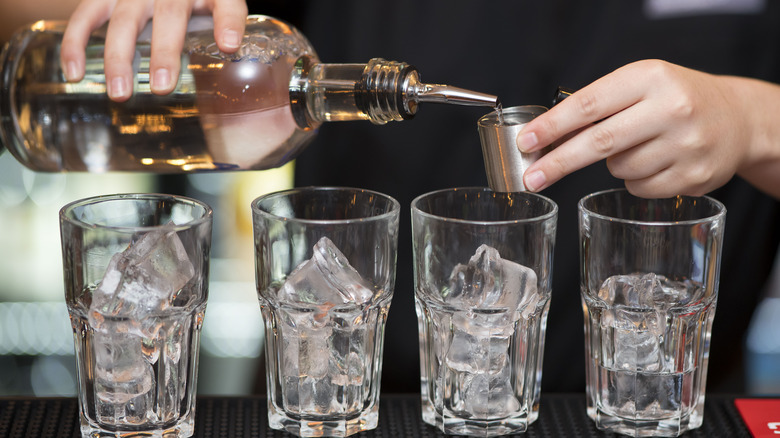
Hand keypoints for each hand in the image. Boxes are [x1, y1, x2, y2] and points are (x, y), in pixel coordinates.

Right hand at [60, 0, 247, 100]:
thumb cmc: (196, 2)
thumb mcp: (216, 10)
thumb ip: (225, 33)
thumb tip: (231, 57)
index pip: (225, 2)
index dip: (228, 22)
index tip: (229, 45)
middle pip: (169, 14)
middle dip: (164, 51)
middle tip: (162, 88)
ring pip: (125, 20)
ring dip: (120, 58)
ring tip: (120, 94)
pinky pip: (86, 16)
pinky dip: (76, 44)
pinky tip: (76, 74)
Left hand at [516, 59, 779, 198]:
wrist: (737, 118)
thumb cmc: (675, 98)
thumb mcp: (640, 85)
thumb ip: (597, 106)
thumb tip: (544, 138)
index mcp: (650, 78)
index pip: (589, 105)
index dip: (552, 126)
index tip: (526, 142)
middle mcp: (671, 108)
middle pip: (599, 143)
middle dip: (558, 163)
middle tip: (531, 177)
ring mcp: (686, 144)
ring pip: (619, 169)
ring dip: (613, 164)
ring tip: (638, 146)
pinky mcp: (694, 176)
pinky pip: (639, 188)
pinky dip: (636, 180)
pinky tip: (655, 162)